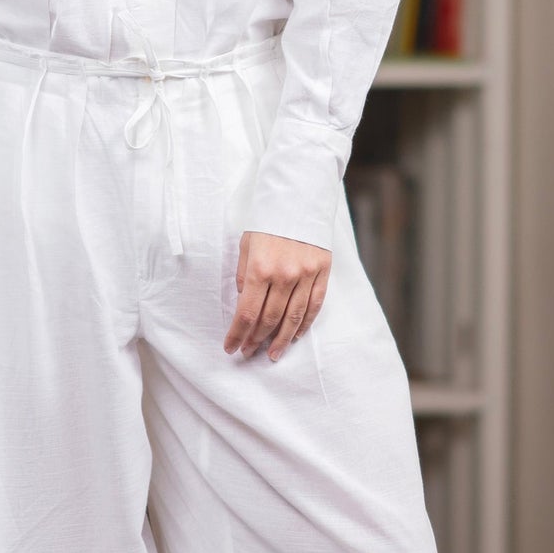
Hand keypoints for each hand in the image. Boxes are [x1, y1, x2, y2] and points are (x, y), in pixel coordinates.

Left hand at [224, 230, 330, 361]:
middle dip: (256, 340)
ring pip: (294, 318)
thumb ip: (244, 276)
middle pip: (269, 319)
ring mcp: (306, 275)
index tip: (231, 347)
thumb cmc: (267, 221)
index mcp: (260, 268)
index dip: (238, 334)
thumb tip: (244, 304)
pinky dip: (304, 324)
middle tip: (248, 353)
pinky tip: (295, 336)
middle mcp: (284, 275)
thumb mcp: (246, 245)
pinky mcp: (323, 272)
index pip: (247, 312)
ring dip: (281, 340)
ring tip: (272, 355)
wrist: (299, 197)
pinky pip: (314, 305)